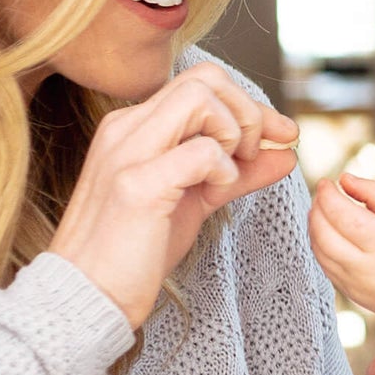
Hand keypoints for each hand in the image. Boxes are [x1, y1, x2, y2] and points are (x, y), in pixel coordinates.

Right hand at [49, 61, 298, 326]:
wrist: (88, 296)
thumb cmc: (136, 251)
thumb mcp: (195, 200)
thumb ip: (238, 172)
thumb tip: (286, 153)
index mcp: (135, 126)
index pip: (201, 83)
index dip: (249, 104)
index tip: (282, 134)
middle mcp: (127, 129)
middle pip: (205, 79)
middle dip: (248, 110)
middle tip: (255, 153)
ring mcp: (129, 153)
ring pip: (199, 99)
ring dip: (234, 131)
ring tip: (232, 171)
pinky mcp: (137, 186)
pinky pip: (200, 151)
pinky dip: (223, 169)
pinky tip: (217, 191)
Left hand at [309, 173, 374, 323]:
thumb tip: (345, 180)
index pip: (343, 215)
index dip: (328, 196)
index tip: (327, 183)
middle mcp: (368, 268)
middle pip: (324, 235)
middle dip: (317, 210)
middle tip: (322, 195)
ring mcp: (357, 285)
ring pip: (320, 253)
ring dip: (315, 228)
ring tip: (323, 212)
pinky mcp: (353, 295)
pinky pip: (326, 268)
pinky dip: (321, 247)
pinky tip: (330, 234)